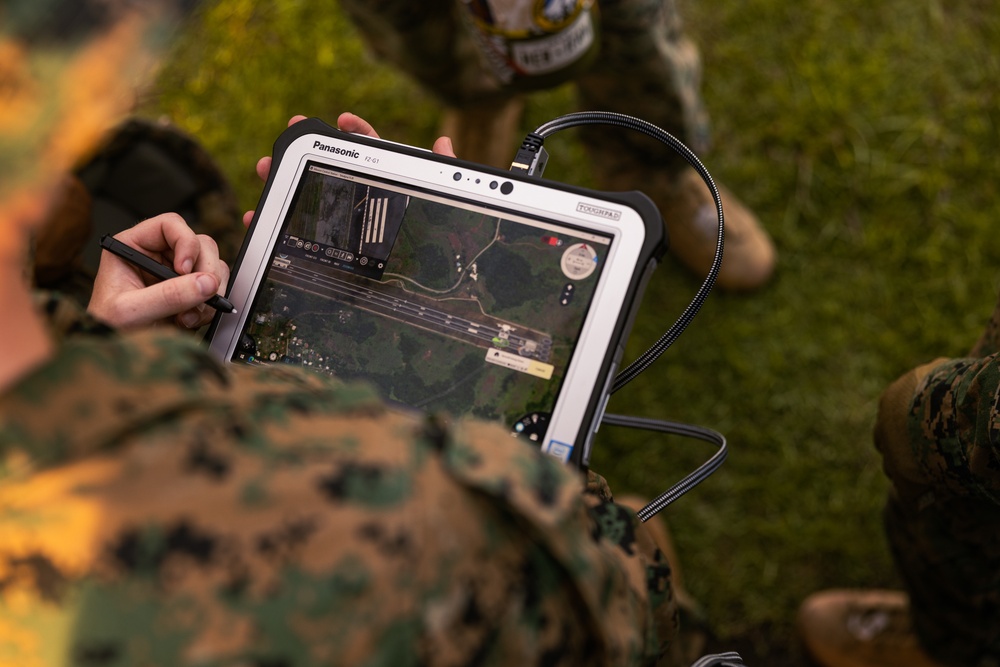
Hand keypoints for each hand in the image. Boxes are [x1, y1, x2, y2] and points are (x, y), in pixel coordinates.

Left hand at [88, 213, 230, 329]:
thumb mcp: (131, 311)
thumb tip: (205, 283)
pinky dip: (209, 307)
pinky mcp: (189, 293)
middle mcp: (157, 256)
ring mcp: (176, 275)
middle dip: (205, 271)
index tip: (184, 270)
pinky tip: (189, 320)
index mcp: (133, 247)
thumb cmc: (107, 328)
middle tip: (200, 292)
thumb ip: (168, 296)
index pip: (170, 225)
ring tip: (188, 314)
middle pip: (200, 244)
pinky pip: (214, 289)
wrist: (115, 356)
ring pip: (212, 266)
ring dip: (208, 293)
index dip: (185, 242)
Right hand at [242, 113, 456, 225]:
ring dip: (282, 181)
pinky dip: (278, 222)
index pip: (370, 149)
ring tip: (264, 169)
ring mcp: (341, 220)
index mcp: (387, 182)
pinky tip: (259, 217)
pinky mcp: (328, 244)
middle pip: (328, 166)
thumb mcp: (442, 205)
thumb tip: (444, 144)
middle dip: (304, 150)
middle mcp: (358, 197)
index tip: (342, 120)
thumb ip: (444, 176)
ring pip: (307, 195)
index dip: (357, 132)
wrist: (423, 282)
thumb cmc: (435, 239)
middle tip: (287, 136)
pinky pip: (298, 230)